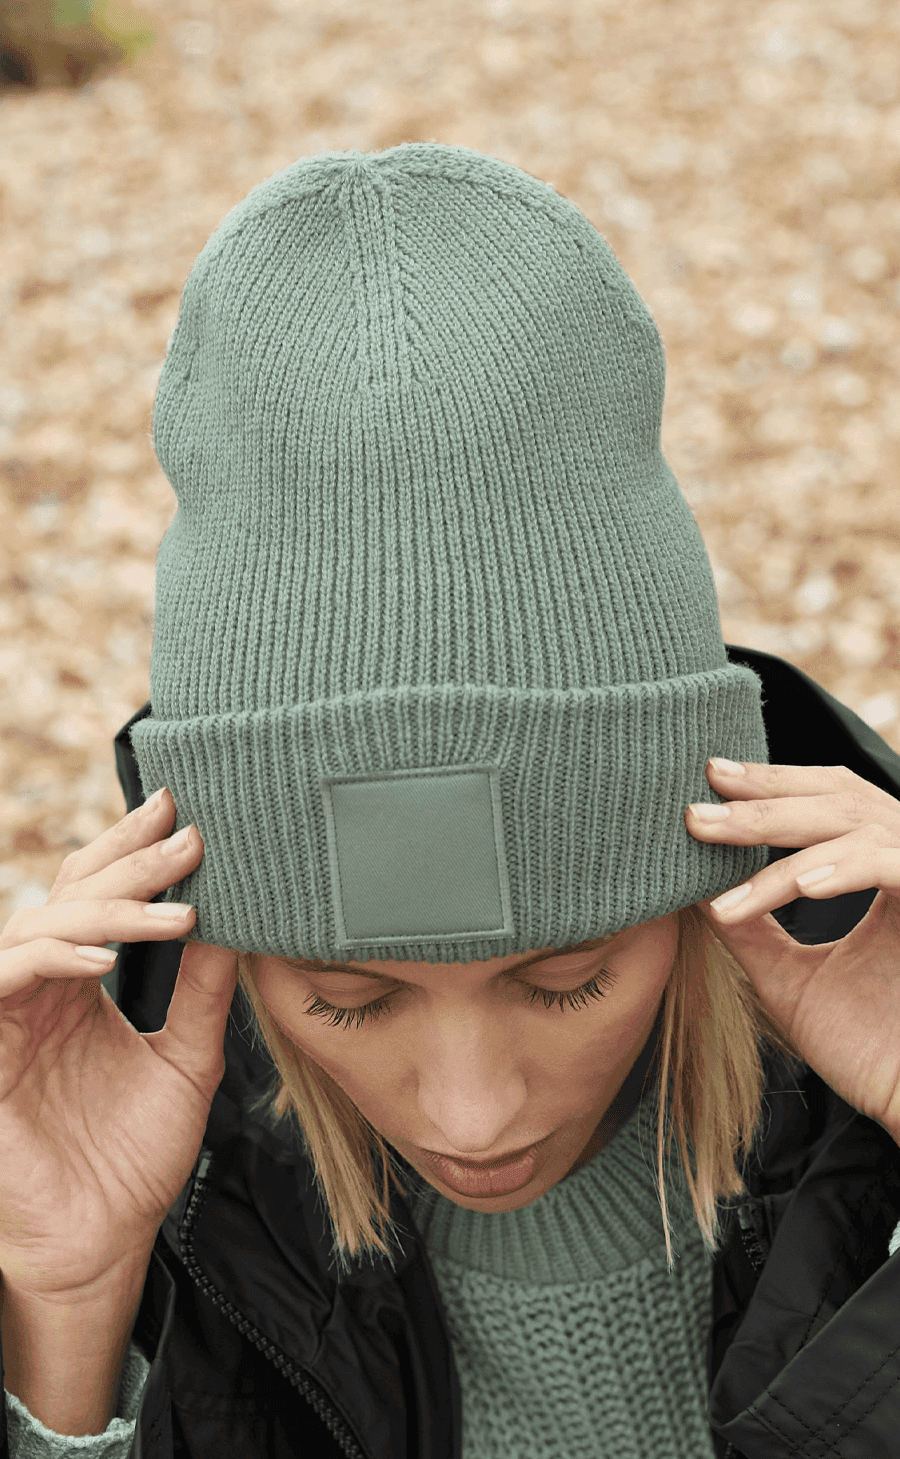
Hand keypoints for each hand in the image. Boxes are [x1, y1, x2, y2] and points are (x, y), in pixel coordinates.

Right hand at [0, 791, 236, 1300]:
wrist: (102, 1241)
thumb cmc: (136, 1158)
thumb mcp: (188, 1058)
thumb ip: (205, 991)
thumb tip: (243, 920)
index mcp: (82, 983)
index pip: (98, 895)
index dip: (133, 849)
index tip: (185, 811)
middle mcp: (43, 988)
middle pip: (72, 894)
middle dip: (131, 861)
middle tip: (189, 837)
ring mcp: (11, 1013)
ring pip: (43, 926)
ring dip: (109, 911)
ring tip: (176, 911)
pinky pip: (7, 979)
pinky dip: (55, 959)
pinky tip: (106, 962)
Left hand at [685, 759, 899, 1142]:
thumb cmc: (869, 1053)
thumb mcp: (790, 981)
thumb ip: (750, 930)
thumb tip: (691, 886)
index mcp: (883, 872)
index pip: (829, 801)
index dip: (772, 781)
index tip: (707, 776)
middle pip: (840, 799)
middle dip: (764, 796)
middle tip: (697, 803)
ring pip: (858, 826)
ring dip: (780, 832)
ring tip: (714, 838)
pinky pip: (894, 869)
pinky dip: (845, 868)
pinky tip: (796, 883)